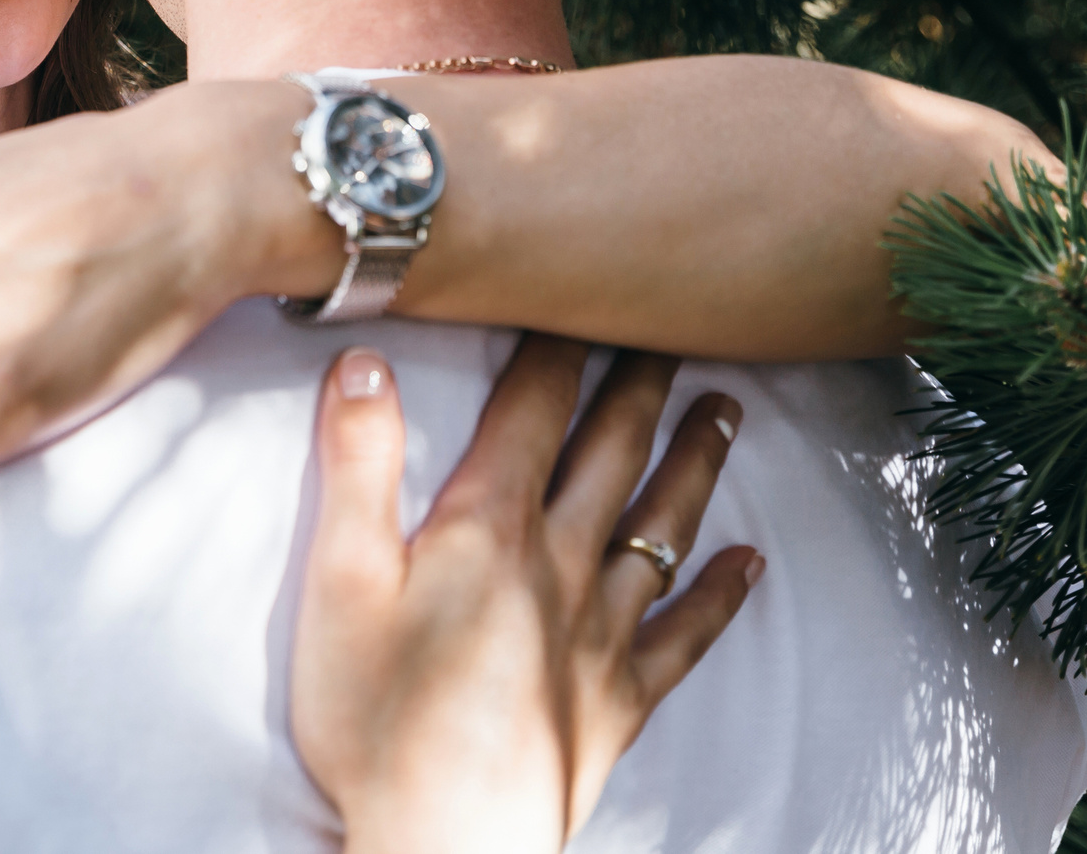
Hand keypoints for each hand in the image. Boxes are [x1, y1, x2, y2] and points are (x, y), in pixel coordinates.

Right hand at [292, 337, 759, 853]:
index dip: (558, 343)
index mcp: (489, 527)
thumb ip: (356, 465)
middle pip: (612, 451)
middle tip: (677, 326)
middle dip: (642, 382)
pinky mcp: (619, 698)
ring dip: (694, 462)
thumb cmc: (373, 716)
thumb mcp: (337, 581)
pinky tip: (750, 564)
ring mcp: (599, 633)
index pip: (534, 408)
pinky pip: (685, 635)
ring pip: (661, 525)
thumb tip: (365, 359)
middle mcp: (560, 565)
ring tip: (723, 411)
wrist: (443, 843)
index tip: (583, 287)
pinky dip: (720, 596)